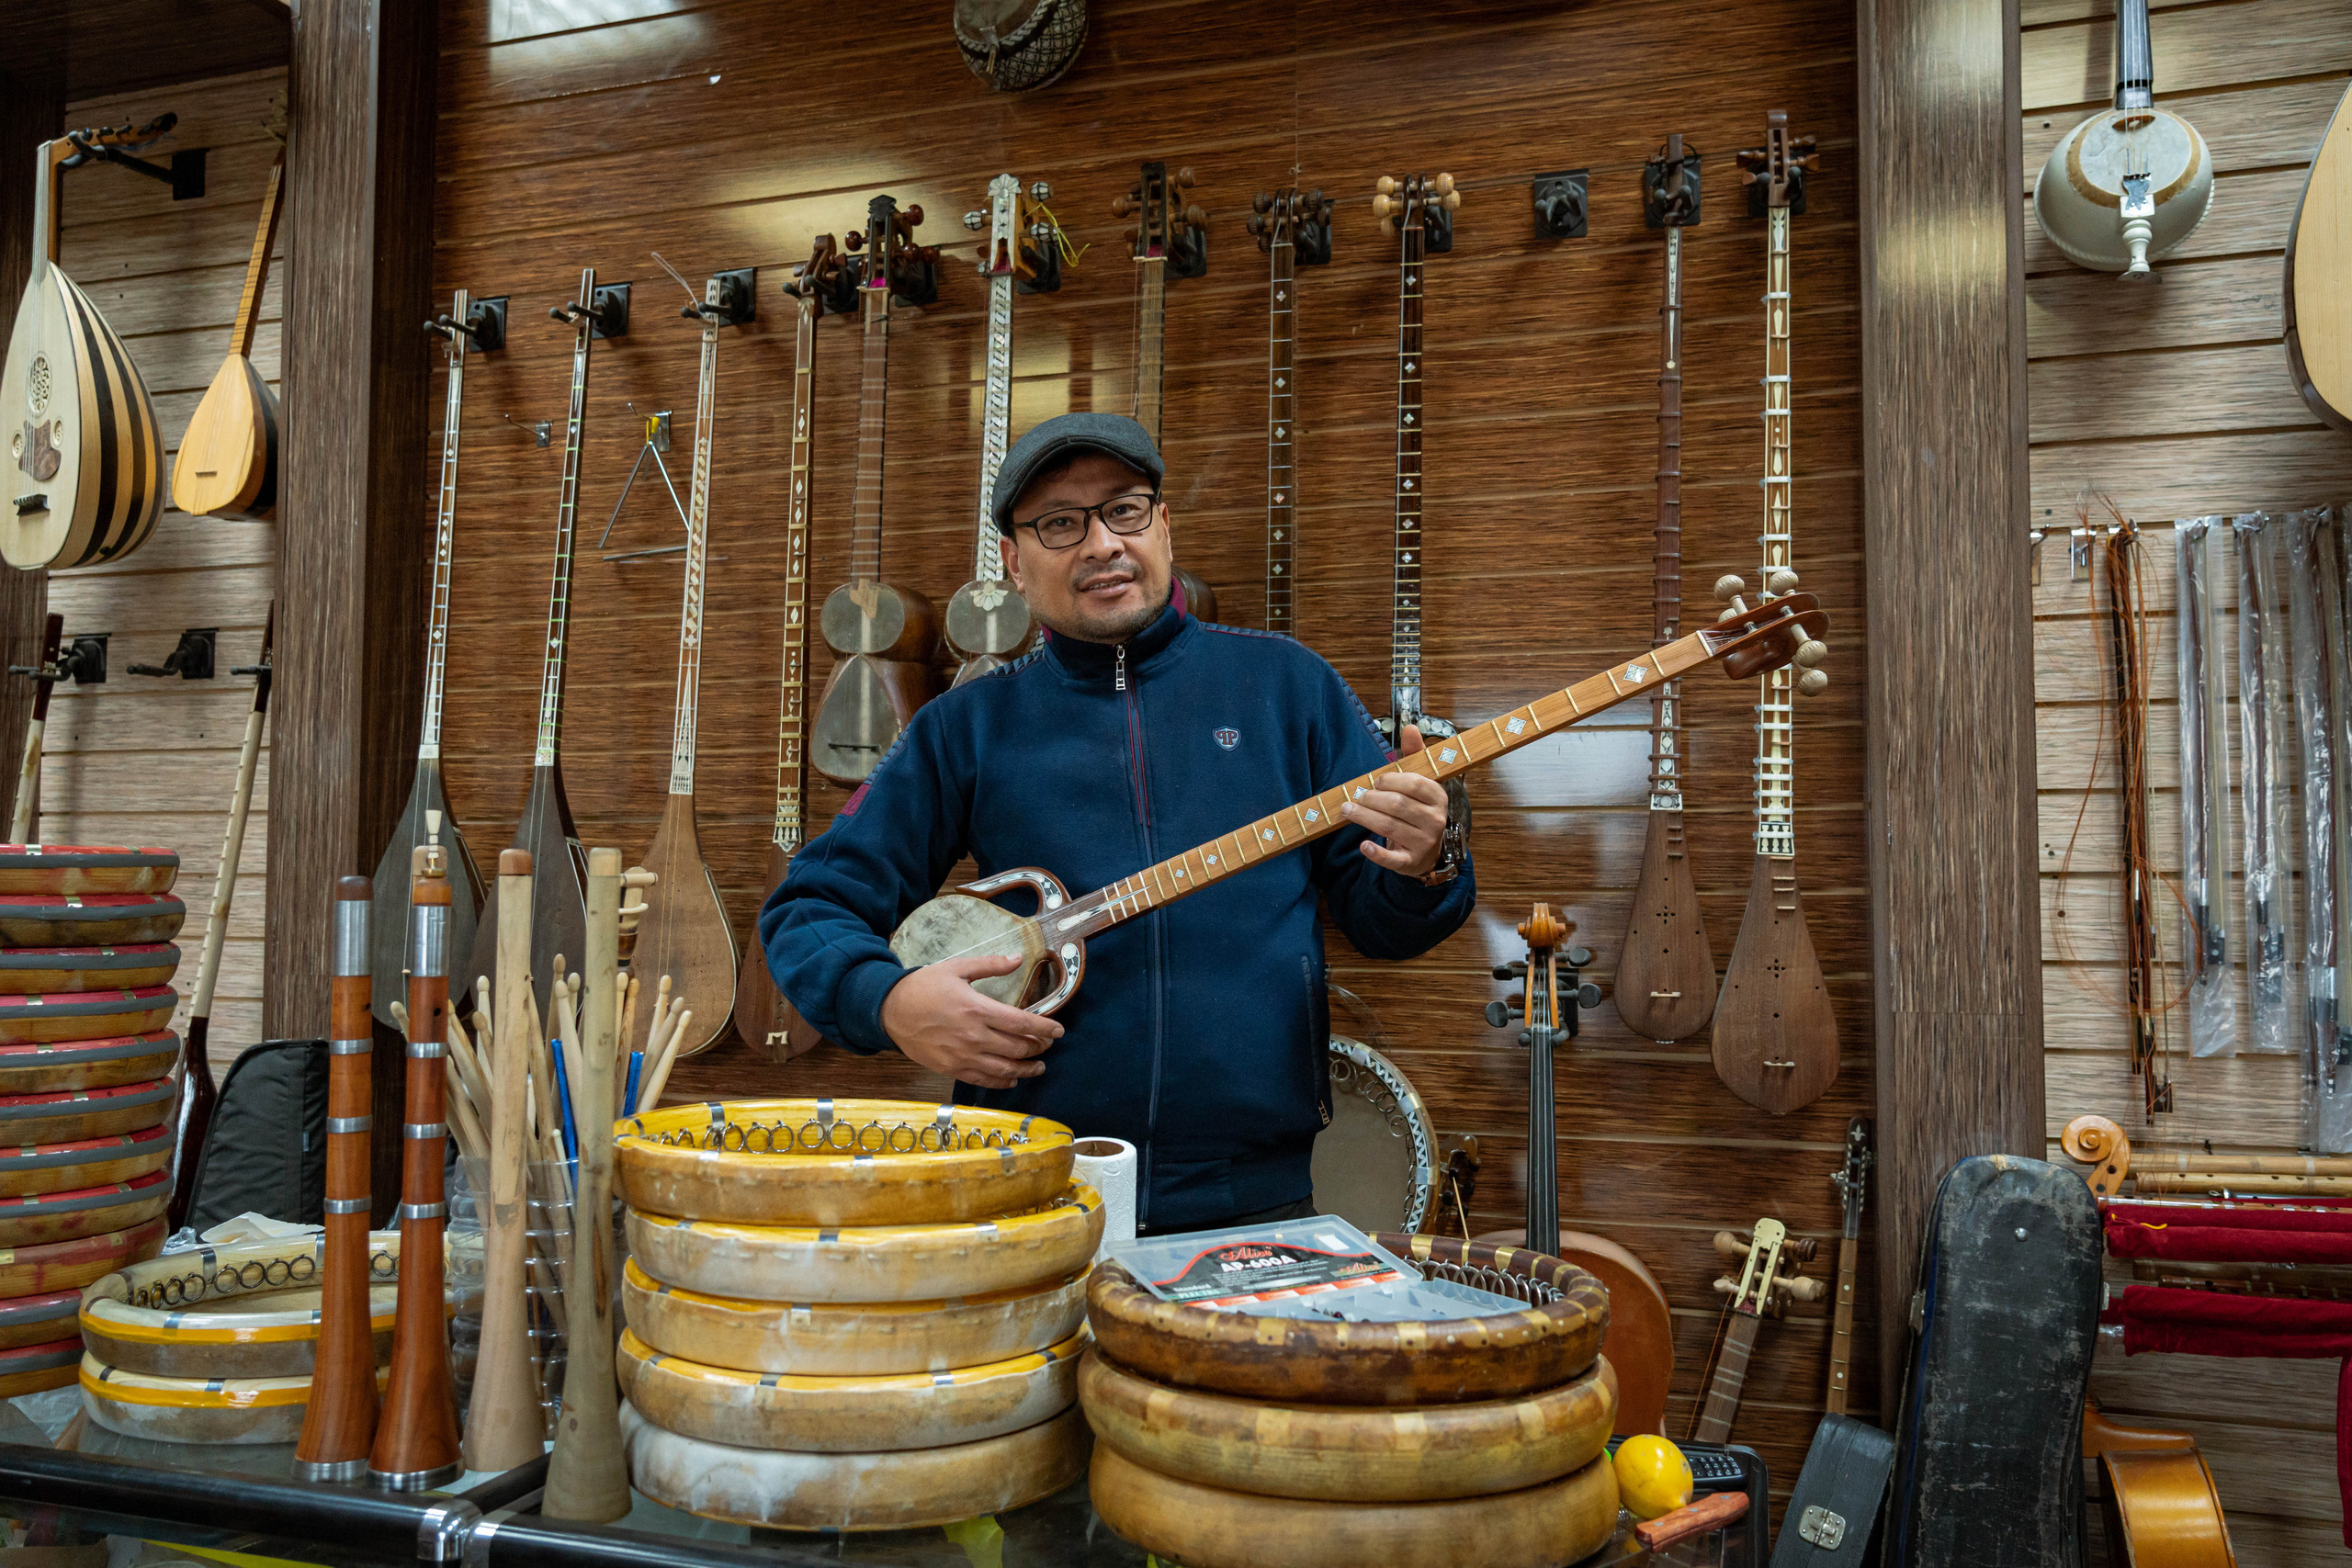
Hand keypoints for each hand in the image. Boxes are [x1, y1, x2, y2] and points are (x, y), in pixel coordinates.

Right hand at [879, 954, 1062, 1090]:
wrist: (889, 1010)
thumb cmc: (923, 987)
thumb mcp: (956, 968)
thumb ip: (990, 965)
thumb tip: (1018, 958)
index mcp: (978, 1009)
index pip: (1023, 1023)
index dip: (1045, 1028)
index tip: (1059, 1031)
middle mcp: (974, 1036)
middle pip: (1018, 1048)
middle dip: (1039, 1048)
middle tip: (1047, 1045)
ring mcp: (963, 1057)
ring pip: (1005, 1069)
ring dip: (1027, 1069)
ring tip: (1038, 1067)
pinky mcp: (952, 1069)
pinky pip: (983, 1080)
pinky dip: (1002, 1082)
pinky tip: (1012, 1079)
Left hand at [1342, 724, 1450, 877]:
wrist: (1428, 849)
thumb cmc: (1419, 809)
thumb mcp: (1420, 782)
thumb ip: (1414, 755)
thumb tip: (1409, 727)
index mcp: (1438, 797)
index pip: (1413, 784)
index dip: (1390, 780)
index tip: (1375, 782)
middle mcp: (1435, 820)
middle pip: (1397, 805)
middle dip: (1371, 799)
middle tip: (1356, 796)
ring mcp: (1424, 843)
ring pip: (1389, 827)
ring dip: (1364, 818)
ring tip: (1347, 810)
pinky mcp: (1410, 862)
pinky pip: (1392, 859)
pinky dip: (1376, 852)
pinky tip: (1363, 845)